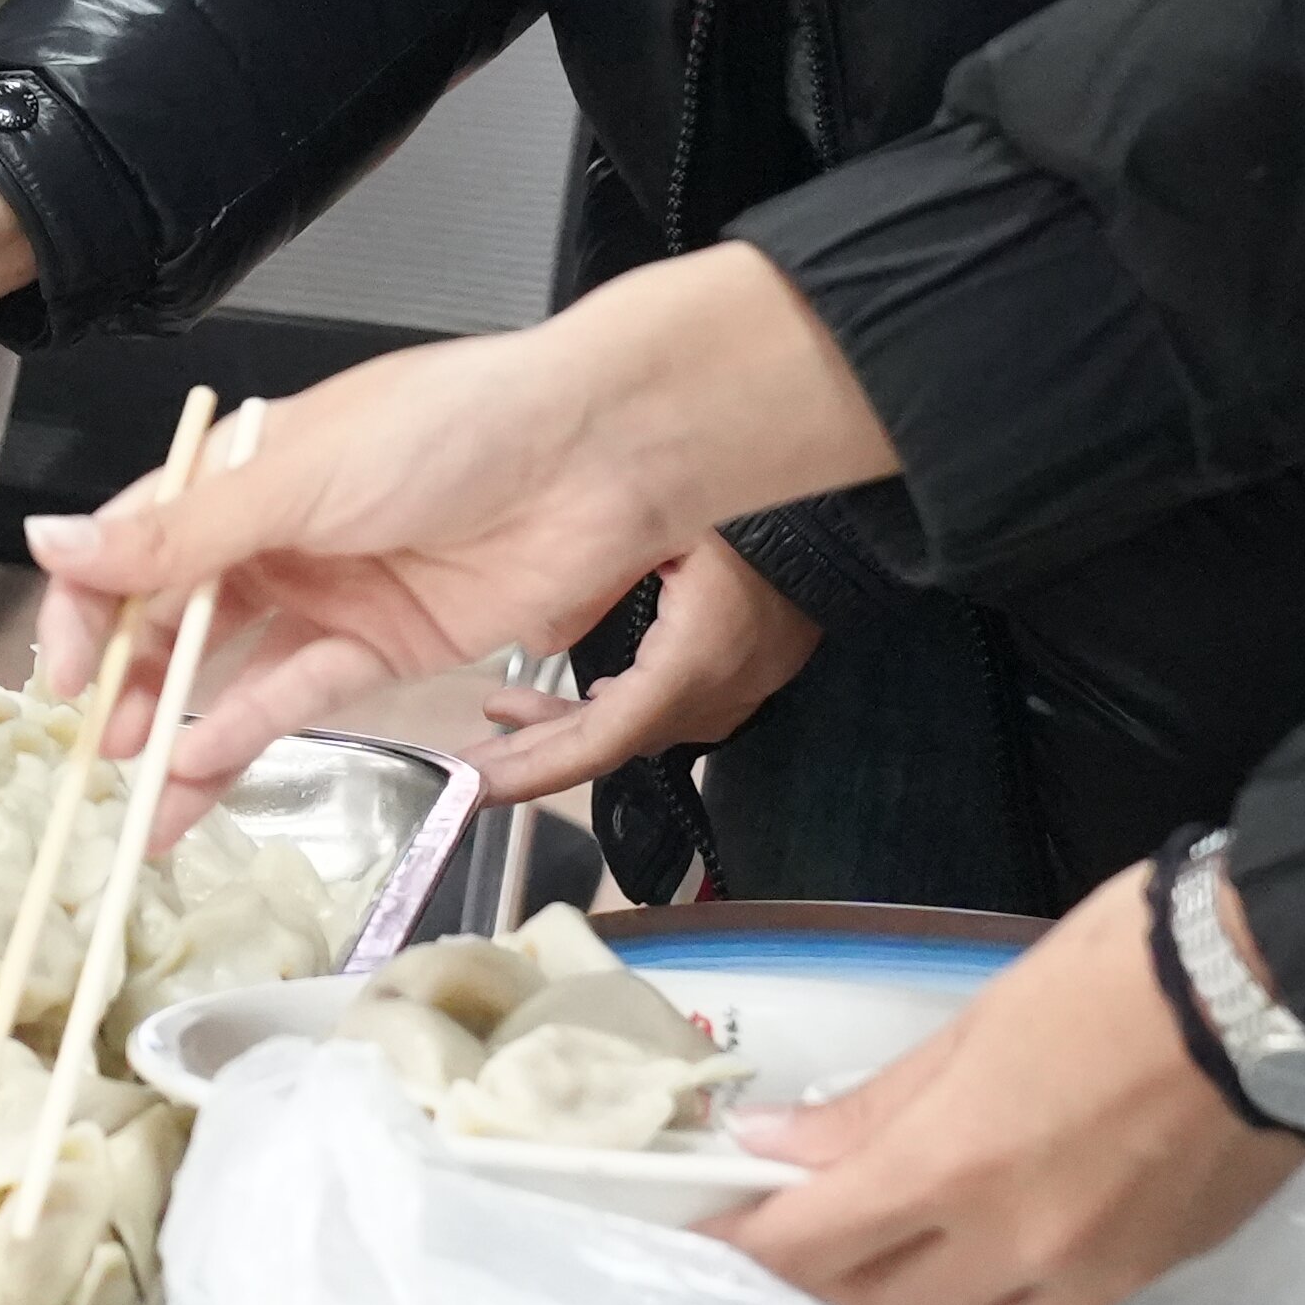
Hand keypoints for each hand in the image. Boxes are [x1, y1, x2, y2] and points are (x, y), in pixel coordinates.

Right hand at [25, 244, 897, 804]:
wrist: (597, 455)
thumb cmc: (450, 428)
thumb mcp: (297, 478)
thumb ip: (179, 535)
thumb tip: (51, 546)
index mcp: (242, 470)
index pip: (134, 544)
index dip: (89, 609)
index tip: (60, 675)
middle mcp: (275, 534)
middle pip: (176, 619)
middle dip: (129, 688)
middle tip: (94, 752)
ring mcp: (328, 595)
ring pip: (231, 675)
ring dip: (182, 735)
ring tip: (137, 804)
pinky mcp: (384, 649)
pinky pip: (298, 697)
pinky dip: (249, 733)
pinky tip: (202, 768)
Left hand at [470, 528, 819, 799]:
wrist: (836, 529)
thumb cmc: (754, 519)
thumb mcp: (666, 529)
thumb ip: (597, 579)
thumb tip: (535, 636)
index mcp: (690, 667)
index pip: (600, 742)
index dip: (533, 769)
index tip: (476, 785)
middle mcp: (710, 699)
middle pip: (607, 747)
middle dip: (532, 756)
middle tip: (468, 765)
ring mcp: (727, 698)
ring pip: (629, 732)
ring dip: (565, 728)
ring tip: (502, 710)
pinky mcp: (735, 685)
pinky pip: (658, 715)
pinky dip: (605, 713)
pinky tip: (579, 699)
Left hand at [717, 861, 1304, 1304]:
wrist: (1273, 991)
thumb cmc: (1114, 973)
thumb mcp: (975, 1021)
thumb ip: (876, 1104)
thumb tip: (777, 1146)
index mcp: (957, 1165)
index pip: (815, 1241)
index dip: (749, 1238)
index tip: (714, 1220)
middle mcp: (1016, 1246)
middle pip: (879, 1303)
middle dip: (819, 1272)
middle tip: (796, 1225)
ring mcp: (1089, 1278)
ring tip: (885, 1259)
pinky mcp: (1147, 1284)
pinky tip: (971, 1273)